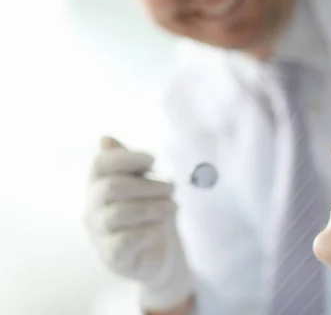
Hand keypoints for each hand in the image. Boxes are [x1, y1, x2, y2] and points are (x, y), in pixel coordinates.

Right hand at [85, 137, 193, 311]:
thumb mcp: (144, 185)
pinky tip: (161, 228)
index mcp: (98, 186)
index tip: (153, 160)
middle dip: (147, 185)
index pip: (99, 164)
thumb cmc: (150, 214)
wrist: (160, 254)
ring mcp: (99, 234)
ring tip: (172, 207)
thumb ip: (129, 165)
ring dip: (153, 207)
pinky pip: (128, 240)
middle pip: (111, 187)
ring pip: (119, 213)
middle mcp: (92, 209)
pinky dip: (150, 231)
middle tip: (171, 188)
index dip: (127, 157)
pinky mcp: (111, 257)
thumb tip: (105, 138)